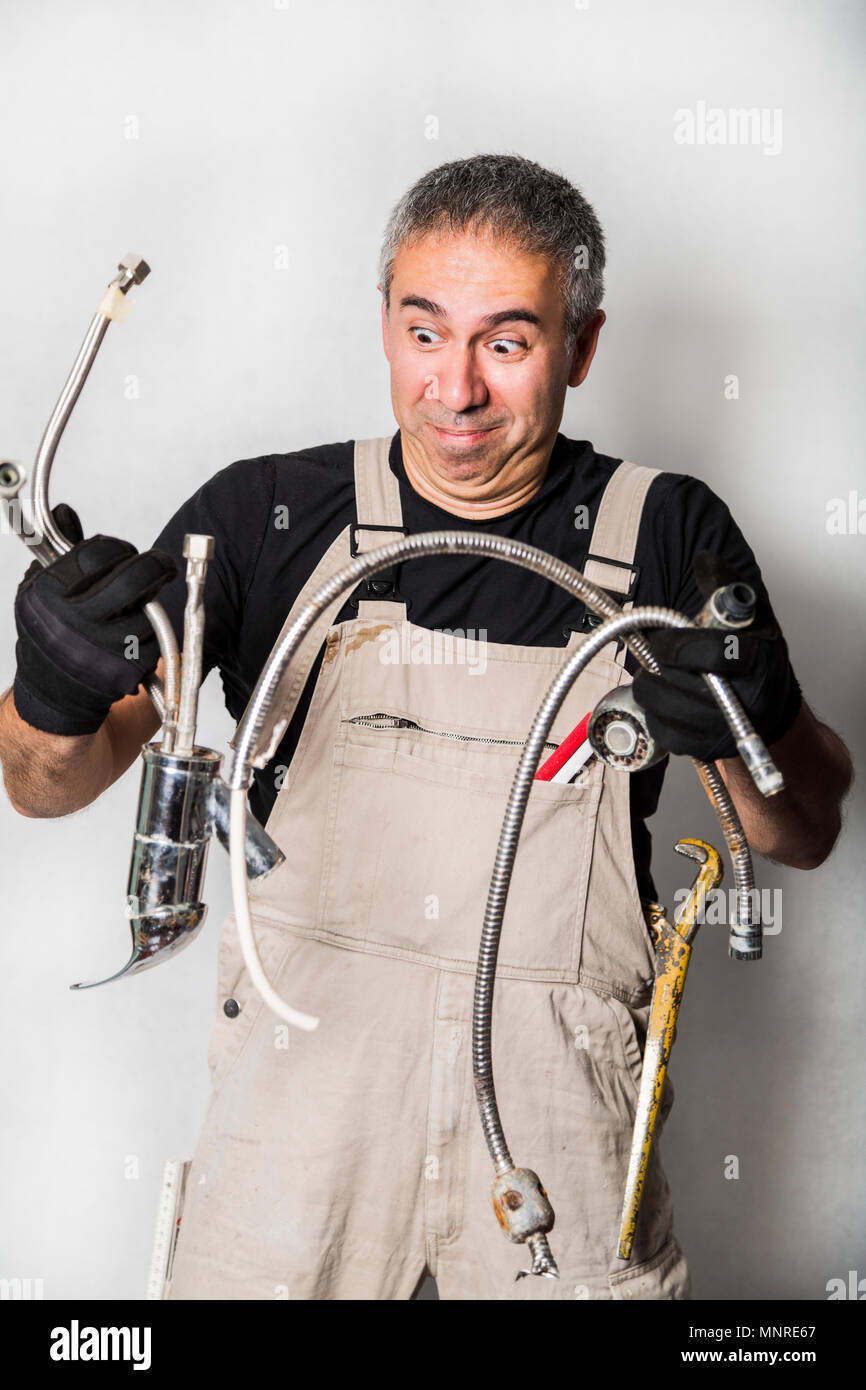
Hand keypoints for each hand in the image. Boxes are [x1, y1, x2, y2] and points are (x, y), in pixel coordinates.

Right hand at [13, 504, 176, 735]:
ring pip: (149, 610)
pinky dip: (151, 636)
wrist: (53, 696)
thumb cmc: (52, 636)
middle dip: (155, 566)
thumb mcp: (43, 591)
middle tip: (160, 565)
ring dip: (149, 605)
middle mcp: (72, 622)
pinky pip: (155, 642)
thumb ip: (60, 551)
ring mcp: (100, 650)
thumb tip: (65, 512)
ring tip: (133, 611)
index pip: (98, 554)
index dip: (117, 548)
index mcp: (47, 596)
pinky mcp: (124, 673)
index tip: (123, 552)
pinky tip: (134, 638)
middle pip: (134, 579)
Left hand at [631, 551, 801, 760]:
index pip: (711, 654)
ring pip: (662, 708)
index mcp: (757, 662)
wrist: (770, 713)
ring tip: (659, 673)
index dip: (677, 645)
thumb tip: (703, 558)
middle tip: (657, 655)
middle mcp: (742, 702)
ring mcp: (721, 730)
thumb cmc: (758, 661)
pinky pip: (660, 729)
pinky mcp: (703, 749)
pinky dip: (654, 712)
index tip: (662, 639)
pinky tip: (665, 698)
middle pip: (677, 683)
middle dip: (658, 665)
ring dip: (651, 686)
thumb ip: (725, 587)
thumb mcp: (753, 616)